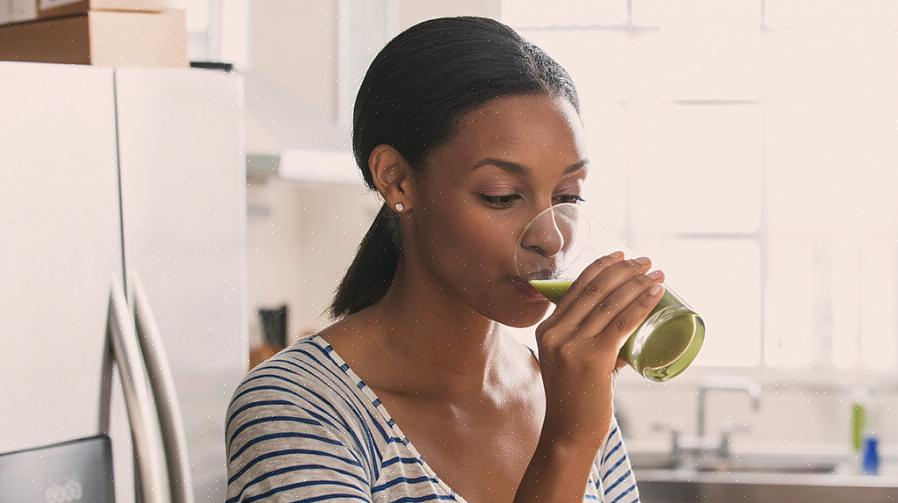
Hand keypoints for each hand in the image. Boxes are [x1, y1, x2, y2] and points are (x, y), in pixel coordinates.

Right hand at [534, 252, 664, 450]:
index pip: (576, 286)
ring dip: (638, 283)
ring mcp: (571, 345)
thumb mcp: (573, 362)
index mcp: (547, 329)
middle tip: (646, 262)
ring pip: (610, 303)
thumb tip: (628, 327)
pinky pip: (622, 323)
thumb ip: (596, 343)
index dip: (602, 266)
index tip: (623, 256)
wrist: (568, 434)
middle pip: (595, 289)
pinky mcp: (592, 358)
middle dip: (624, 269)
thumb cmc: (576, 400)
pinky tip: (656, 293)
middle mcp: (555, 332)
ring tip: (657, 274)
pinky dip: (642, 304)